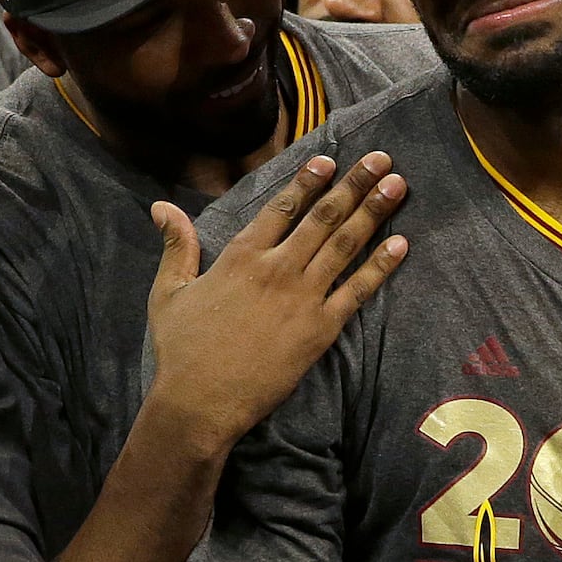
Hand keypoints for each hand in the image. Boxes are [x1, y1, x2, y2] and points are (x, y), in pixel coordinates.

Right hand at [143, 151, 407, 455]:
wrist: (201, 402)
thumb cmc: (182, 349)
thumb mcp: (169, 292)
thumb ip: (176, 246)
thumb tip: (161, 206)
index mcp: (241, 256)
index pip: (282, 207)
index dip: (308, 181)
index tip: (329, 159)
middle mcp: (277, 268)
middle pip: (323, 217)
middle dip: (354, 184)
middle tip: (381, 159)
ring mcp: (303, 297)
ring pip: (345, 245)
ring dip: (373, 212)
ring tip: (398, 185)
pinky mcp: (321, 328)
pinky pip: (357, 290)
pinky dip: (380, 265)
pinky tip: (400, 243)